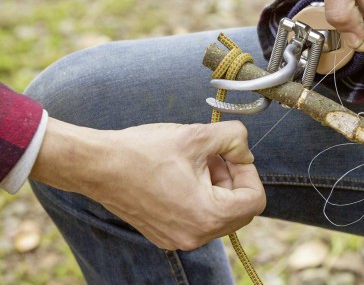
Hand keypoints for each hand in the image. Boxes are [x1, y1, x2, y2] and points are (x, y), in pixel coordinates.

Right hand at [32, 119, 265, 249]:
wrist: (98, 165)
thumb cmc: (144, 151)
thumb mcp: (198, 135)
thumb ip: (235, 139)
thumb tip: (246, 151)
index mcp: (207, 216)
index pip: (254, 200)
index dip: (249, 172)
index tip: (233, 154)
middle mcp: (195, 236)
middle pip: (239, 210)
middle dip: (233, 179)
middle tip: (216, 155)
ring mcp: (178, 239)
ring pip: (219, 214)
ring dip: (217, 186)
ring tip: (196, 161)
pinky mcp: (165, 235)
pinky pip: (198, 218)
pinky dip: (200, 196)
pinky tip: (182, 174)